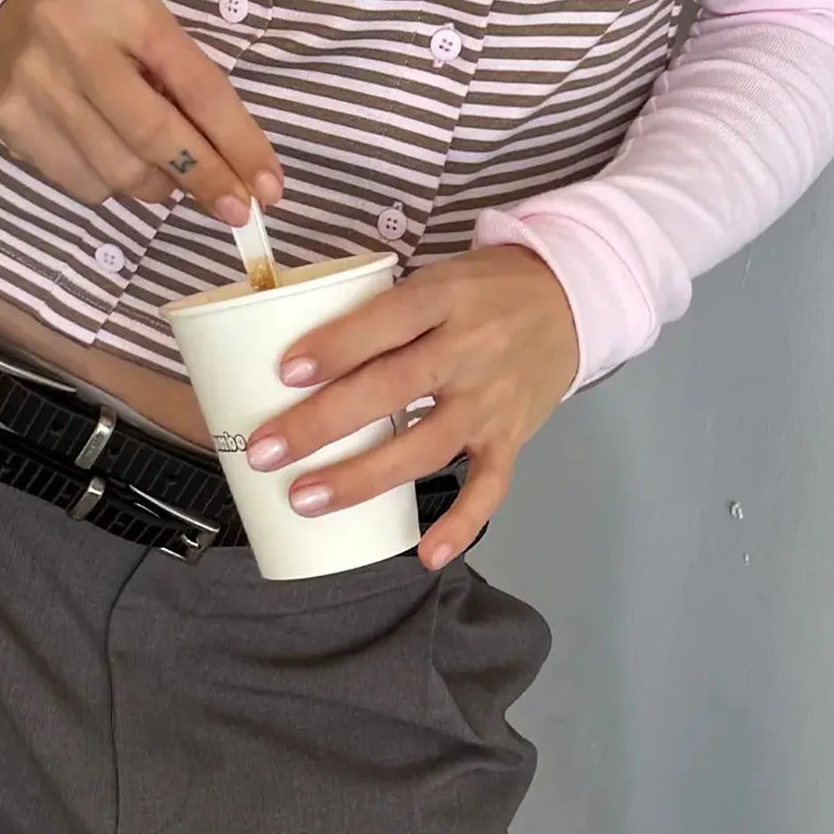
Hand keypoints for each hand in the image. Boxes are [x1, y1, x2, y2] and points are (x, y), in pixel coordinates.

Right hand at [0, 0, 283, 222]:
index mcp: (124, 4)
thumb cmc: (101, 24)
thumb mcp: (148, 26)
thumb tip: (236, 168)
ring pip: (119, 170)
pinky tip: (113, 159)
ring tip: (166, 172)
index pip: (195, 84)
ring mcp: (35, 84)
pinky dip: (113, 186)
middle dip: (205, 179)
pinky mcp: (11, 123)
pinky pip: (83, 184)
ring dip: (159, 187)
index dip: (237, 142)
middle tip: (236, 209)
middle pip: (153, 133)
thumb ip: (187, 85)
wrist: (2, 13)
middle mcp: (73, 39)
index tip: (268, 187)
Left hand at [243, 245, 579, 569]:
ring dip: (364, 477)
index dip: (337, 346)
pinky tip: (426, 554)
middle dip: (323, 423)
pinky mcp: (511, 437)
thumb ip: (380, 313)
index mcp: (445, 297)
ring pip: (426, 445)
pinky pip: (489, 487)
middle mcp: (471, 349)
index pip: (387, 320)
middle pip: (392, 388)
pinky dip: (461, 523)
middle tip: (265, 452)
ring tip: (306, 499)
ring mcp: (491, 399)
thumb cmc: (481, 291)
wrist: (568, 300)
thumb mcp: (435, 279)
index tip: (285, 372)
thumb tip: (295, 359)